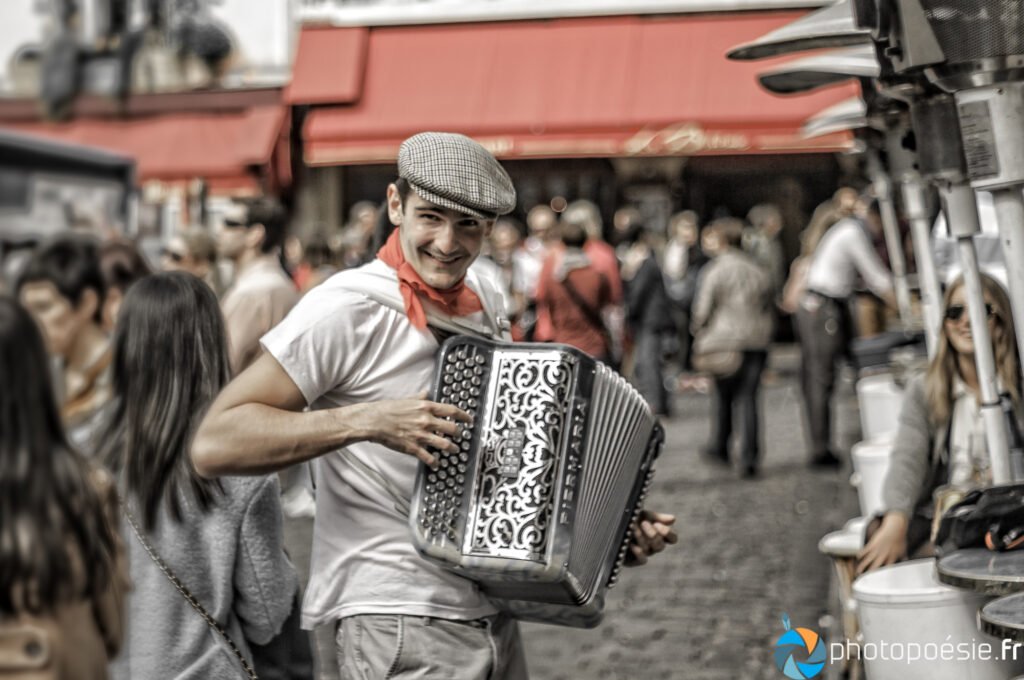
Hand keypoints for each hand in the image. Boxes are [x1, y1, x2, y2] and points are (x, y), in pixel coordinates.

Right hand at [344, 392, 471, 466]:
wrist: (373, 421)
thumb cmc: (388, 409)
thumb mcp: (406, 399)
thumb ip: (419, 397)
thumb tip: (426, 393)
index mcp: (426, 407)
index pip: (452, 411)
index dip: (464, 416)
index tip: (469, 420)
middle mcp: (426, 421)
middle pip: (453, 429)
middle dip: (459, 434)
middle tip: (461, 436)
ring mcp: (421, 435)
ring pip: (445, 444)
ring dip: (452, 449)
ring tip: (454, 450)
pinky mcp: (413, 447)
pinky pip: (429, 457)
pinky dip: (435, 462)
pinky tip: (436, 464)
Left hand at [624, 510, 677, 565]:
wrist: (611, 523)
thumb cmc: (631, 518)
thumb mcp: (644, 515)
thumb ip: (658, 517)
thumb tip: (673, 519)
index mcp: (659, 535)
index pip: (672, 539)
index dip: (668, 533)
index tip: (658, 525)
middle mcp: (653, 546)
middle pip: (661, 546)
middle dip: (653, 534)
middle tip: (644, 524)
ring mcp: (644, 553)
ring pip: (649, 550)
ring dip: (642, 539)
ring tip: (634, 529)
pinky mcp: (634, 561)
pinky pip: (642, 560)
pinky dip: (638, 552)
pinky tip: (631, 544)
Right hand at [856, 512, 907, 574]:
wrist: (895, 528)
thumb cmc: (900, 539)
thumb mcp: (903, 550)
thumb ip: (903, 558)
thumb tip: (906, 562)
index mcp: (892, 558)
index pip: (887, 570)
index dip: (882, 577)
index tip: (879, 582)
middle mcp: (884, 555)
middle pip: (875, 567)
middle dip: (869, 574)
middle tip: (865, 580)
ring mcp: (877, 550)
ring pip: (868, 560)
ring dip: (862, 566)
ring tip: (858, 572)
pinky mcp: (872, 544)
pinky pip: (865, 550)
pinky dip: (861, 554)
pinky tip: (858, 558)